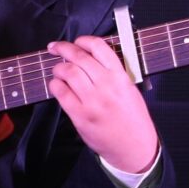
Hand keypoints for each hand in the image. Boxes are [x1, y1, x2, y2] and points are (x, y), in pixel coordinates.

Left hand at [47, 37, 159, 175]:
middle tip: (55, 47)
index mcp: (121, 77)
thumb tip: (90, 58)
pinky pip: (61, 92)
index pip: (99, 47)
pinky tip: (57, 85)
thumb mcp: (130, 89)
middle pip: (79, 57)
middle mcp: (106, 86)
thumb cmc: (133, 119)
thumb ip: (113, 73)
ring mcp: (92, 101)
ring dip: (58, 67)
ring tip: (58, 69)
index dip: (83, 40)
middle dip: (63, 48)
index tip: (77, 41)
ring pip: (67, 72)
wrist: (133, 147)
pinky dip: (55, 84)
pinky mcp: (80, 115)